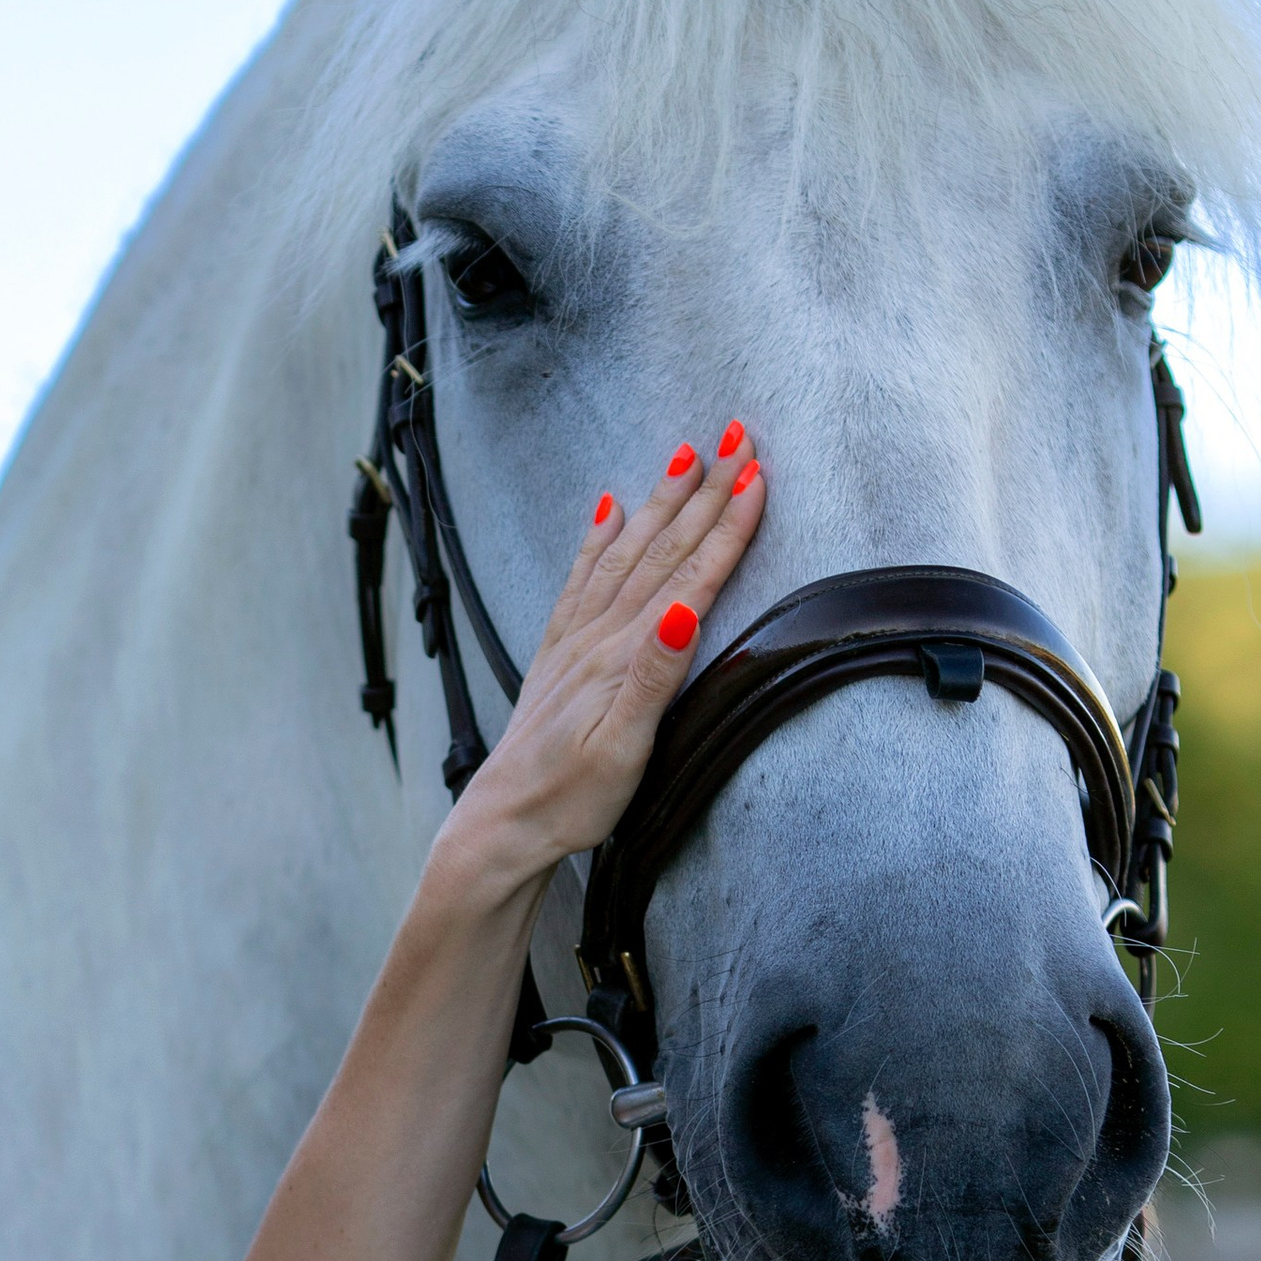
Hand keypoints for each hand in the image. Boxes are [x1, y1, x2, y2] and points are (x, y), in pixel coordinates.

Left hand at [439, 433, 765, 882]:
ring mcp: (575, 641)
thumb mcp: (624, 750)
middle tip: (735, 436)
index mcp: (627, 656)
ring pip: (626, 554)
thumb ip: (656, 677)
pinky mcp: (558, 654)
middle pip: (663, 550)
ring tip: (684, 457)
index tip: (757, 472)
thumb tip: (686, 610)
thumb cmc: (570, 800)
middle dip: (704, 492)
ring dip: (659, 504)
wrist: (503, 824)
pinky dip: (599, 540)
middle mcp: (600, 637)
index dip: (728, 524)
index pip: (690, 576)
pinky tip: (609, 510)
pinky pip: (582, 580)